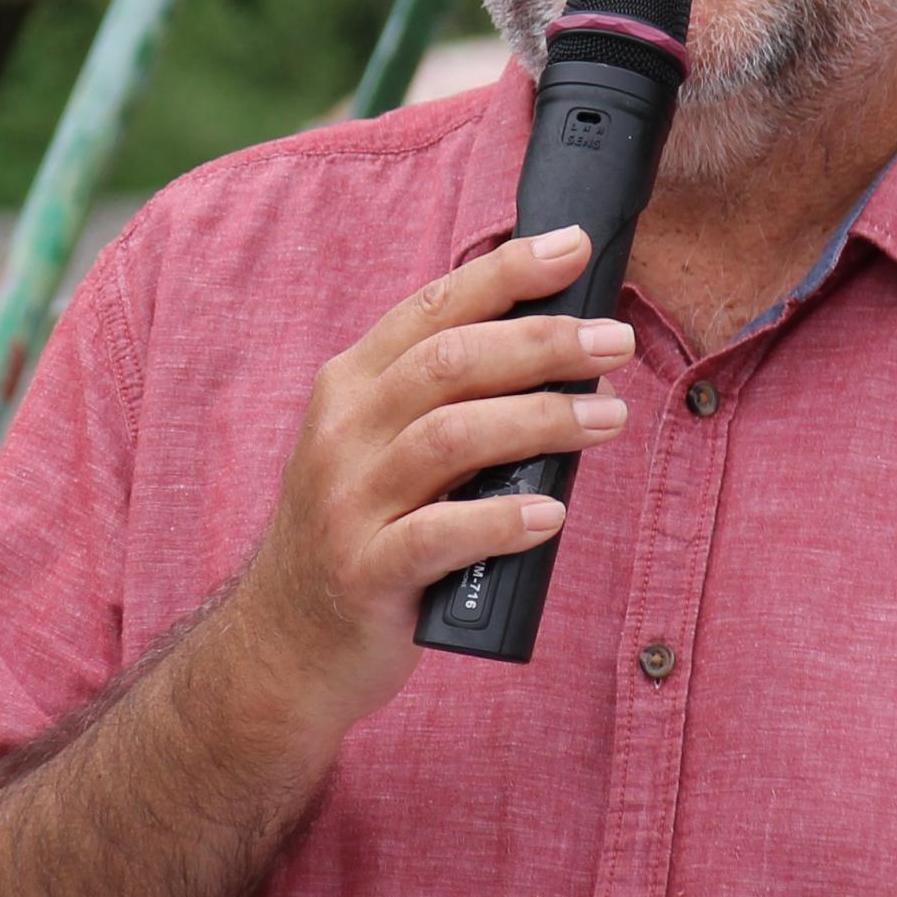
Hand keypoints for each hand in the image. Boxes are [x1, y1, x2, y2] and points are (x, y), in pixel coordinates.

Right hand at [218, 226, 634, 732]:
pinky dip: (502, 520)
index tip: (572, 248)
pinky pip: (439, 536)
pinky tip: (551, 512)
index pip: (432, 309)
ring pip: (451, 437)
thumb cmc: (360, 535)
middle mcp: (342, 433)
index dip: (505, 273)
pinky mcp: (365, 574)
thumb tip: (565, 360)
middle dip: (541, 342)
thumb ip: (448, 403)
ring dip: (540, 421)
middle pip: (450, 362)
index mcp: (350, 388)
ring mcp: (348, 503)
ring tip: (609, 418)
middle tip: (615, 341)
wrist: (281, 647)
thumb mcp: (380, 450)